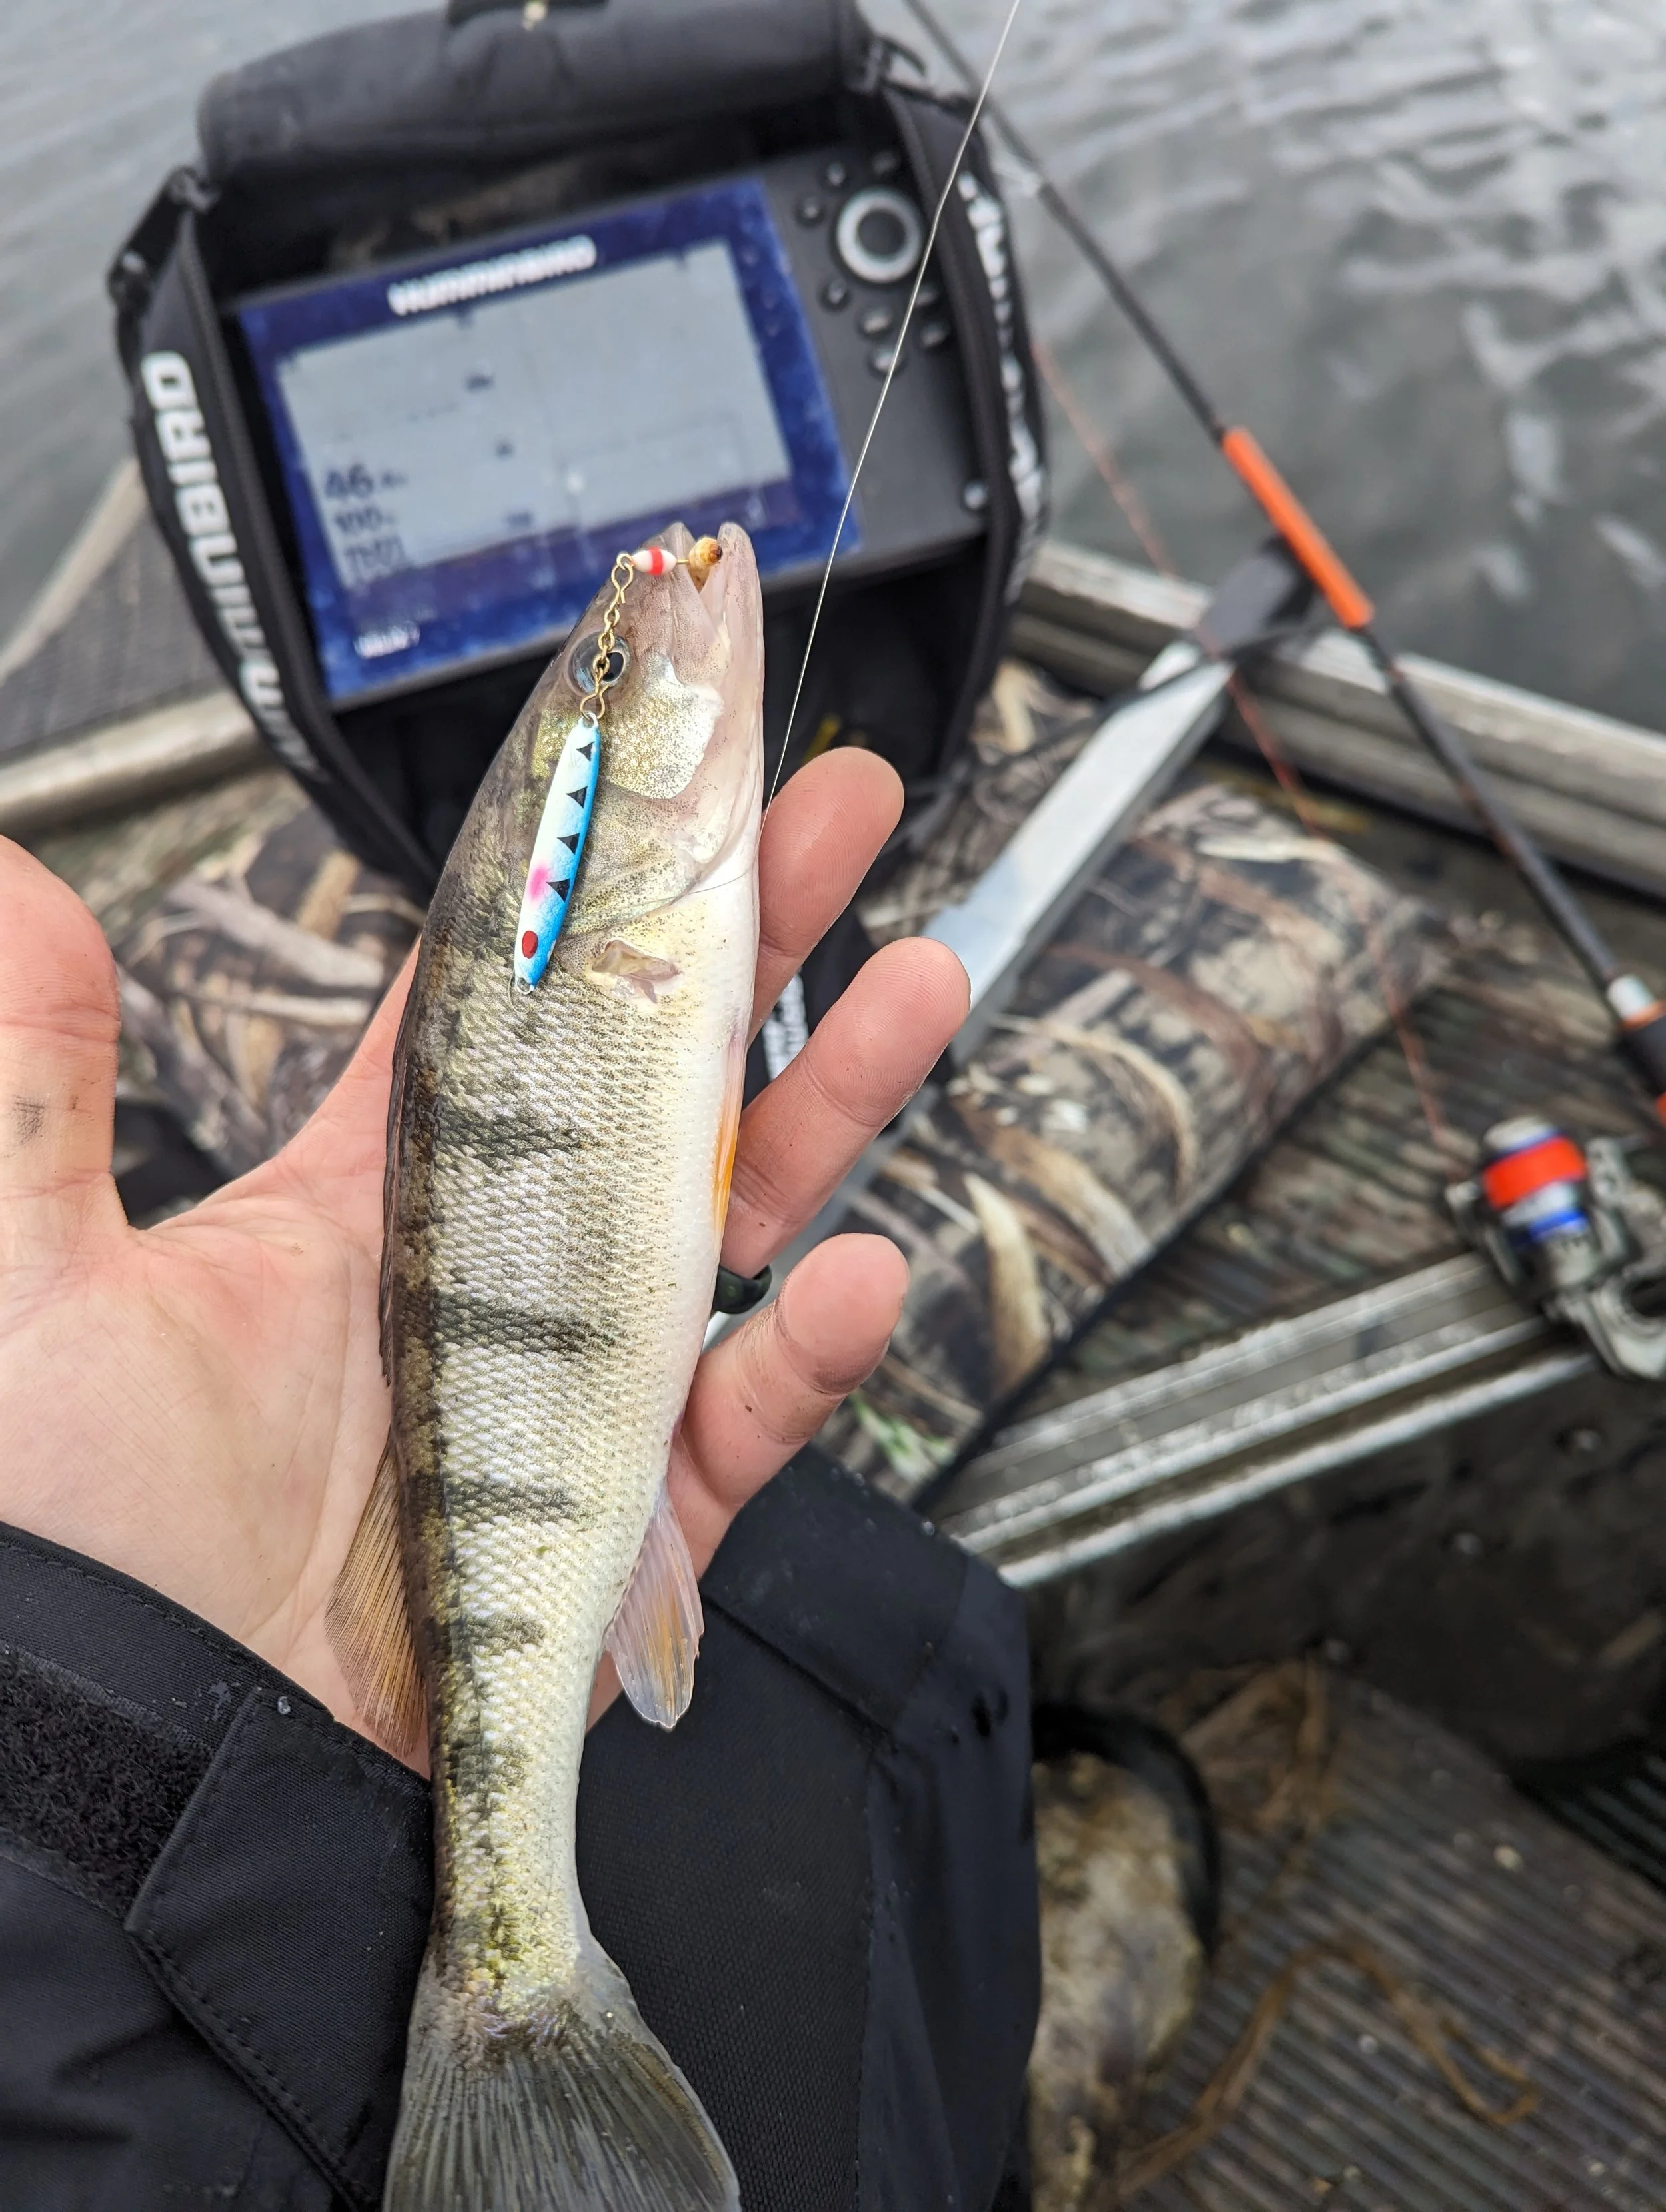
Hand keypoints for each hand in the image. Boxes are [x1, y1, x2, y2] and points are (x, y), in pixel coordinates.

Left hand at [0, 752, 966, 1767]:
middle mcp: (493, 1262)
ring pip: (737, 1213)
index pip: (508, 989)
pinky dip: (802, 1356)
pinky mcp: (625, 1513)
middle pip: (656, 1062)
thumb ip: (41, 1081)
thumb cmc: (72, 1550)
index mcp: (375, 1188)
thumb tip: (8, 874)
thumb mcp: (34, 1287)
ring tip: (913, 986)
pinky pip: (738, 1421)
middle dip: (754, 927)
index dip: (589, 870)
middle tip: (840, 808)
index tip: (654, 757)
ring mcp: (573, 1380)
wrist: (148, 1777)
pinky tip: (847, 1278)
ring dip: (831, 1100)